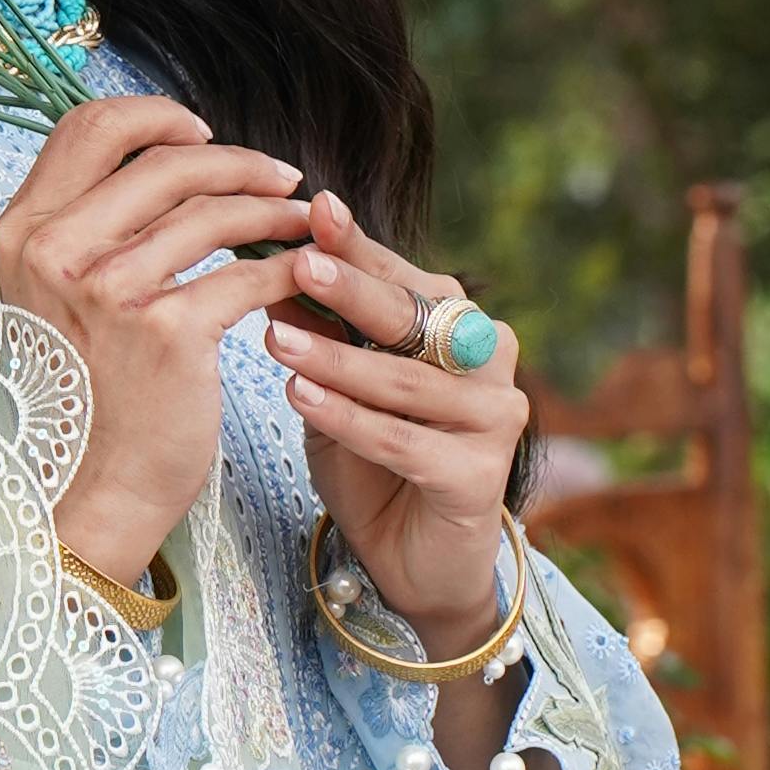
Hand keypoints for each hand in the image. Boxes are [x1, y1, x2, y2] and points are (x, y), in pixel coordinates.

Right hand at [0, 95, 305, 589]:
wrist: (85, 493)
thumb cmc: (79, 398)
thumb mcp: (49, 300)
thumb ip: (83, 230)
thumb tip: (158, 165)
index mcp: (22, 231)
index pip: (88, 128)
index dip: (154, 116)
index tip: (202, 131)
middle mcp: (57, 250)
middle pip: (164, 161)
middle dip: (236, 161)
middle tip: (280, 178)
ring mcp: (110, 289)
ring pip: (214, 213)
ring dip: (273, 212)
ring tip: (303, 223)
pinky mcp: (168, 331)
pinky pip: (247, 276)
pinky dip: (287, 270)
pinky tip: (305, 275)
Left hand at [258, 190, 526, 651]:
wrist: (411, 560)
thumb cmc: (372, 460)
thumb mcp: (334, 386)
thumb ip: (320, 331)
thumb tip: (275, 261)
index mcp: (456, 326)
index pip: (402, 276)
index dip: (358, 246)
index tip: (315, 208)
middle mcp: (488, 360)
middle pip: (414, 318)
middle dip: (353, 288)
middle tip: (300, 261)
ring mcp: (495, 418)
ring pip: (405, 381)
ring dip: (337, 360)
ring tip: (275, 340)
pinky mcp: (482, 476)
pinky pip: (404, 440)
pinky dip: (349, 419)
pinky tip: (301, 398)